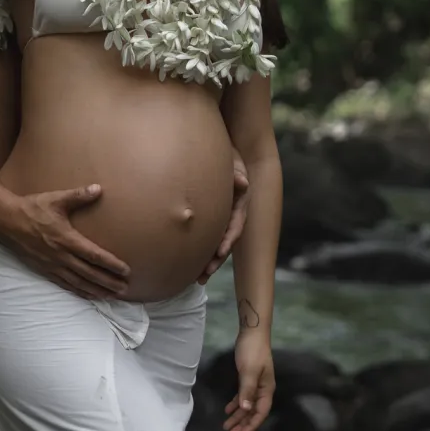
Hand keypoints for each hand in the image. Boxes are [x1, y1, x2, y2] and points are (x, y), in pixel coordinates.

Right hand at [0, 184, 130, 299]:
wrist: (6, 221)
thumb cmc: (32, 208)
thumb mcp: (56, 199)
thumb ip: (79, 196)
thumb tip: (98, 188)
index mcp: (66, 239)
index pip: (94, 255)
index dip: (111, 264)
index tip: (126, 271)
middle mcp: (60, 256)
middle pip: (89, 273)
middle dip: (108, 282)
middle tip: (125, 290)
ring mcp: (52, 265)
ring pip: (78, 282)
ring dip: (96, 290)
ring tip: (112, 296)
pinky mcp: (44, 269)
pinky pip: (65, 284)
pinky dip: (80, 291)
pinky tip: (89, 295)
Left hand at [197, 148, 249, 283]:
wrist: (210, 151)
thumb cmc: (222, 154)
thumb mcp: (231, 159)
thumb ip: (235, 170)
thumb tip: (242, 182)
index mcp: (239, 203)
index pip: (235, 225)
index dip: (228, 240)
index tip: (220, 252)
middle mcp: (230, 214)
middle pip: (225, 242)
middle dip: (216, 260)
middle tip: (203, 275)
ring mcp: (219, 218)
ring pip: (214, 243)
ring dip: (207, 261)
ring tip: (197, 279)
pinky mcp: (208, 219)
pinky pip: (203, 238)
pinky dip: (197, 251)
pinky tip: (187, 266)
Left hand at [223, 331, 274, 430]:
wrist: (252, 332)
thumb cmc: (253, 351)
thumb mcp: (249, 371)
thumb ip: (247, 390)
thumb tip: (245, 410)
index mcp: (266, 389)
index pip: (261, 412)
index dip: (252, 424)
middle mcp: (263, 389)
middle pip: (253, 411)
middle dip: (243, 423)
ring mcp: (256, 383)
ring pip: (247, 405)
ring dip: (238, 416)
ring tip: (227, 426)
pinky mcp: (248, 377)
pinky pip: (243, 396)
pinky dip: (236, 403)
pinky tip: (228, 410)